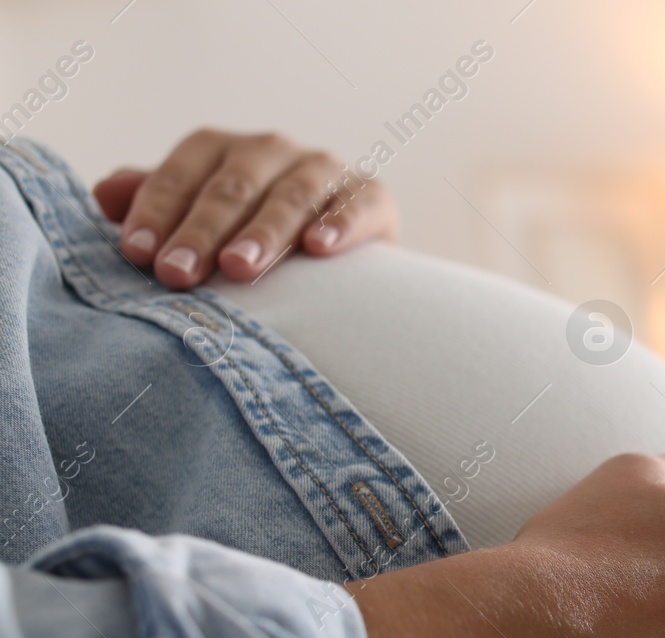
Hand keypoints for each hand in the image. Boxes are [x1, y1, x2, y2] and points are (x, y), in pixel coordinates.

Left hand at [91, 128, 397, 290]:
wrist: (341, 245)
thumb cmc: (252, 234)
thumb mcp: (199, 217)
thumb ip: (155, 203)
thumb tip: (104, 194)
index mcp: (222, 149)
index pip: (181, 174)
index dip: (157, 212)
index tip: (138, 254)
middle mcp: (273, 149)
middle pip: (232, 187)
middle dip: (202, 231)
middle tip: (178, 273)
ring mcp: (325, 170)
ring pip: (290, 196)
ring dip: (263, 232)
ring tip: (239, 267)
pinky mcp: (372, 197)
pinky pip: (356, 205)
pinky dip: (339, 224)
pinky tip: (319, 248)